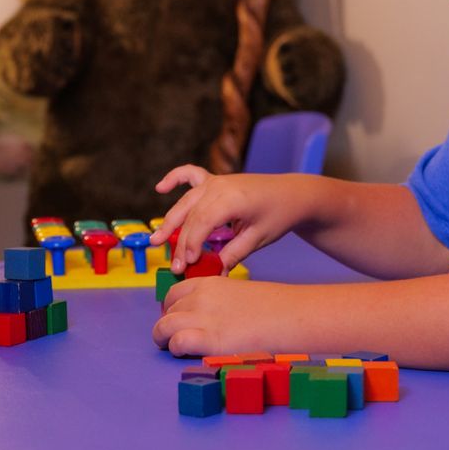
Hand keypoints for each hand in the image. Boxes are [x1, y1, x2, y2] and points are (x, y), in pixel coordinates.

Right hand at [149, 165, 311, 273]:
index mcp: (232, 199)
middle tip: (174, 266)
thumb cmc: (278, 215)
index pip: (202, 223)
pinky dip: (175, 178)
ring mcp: (216, 181)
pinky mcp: (215, 180)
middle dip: (180, 242)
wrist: (292, 194)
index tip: (187, 265)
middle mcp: (220, 186)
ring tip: (156, 240)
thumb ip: (233, 255)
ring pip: (186, 202)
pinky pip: (190, 175)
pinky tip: (160, 188)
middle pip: (191, 216)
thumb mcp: (257, 239)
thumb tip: (214, 274)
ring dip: (171, 220)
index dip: (191, 244)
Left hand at [152, 276, 314, 357]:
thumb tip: (207, 318)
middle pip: (168, 311)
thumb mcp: (238, 294)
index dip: (172, 310)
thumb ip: (217, 302)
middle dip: (168, 325)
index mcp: (208, 283)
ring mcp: (202, 316)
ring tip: (173, 348)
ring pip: (164, 326)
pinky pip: (176, 342)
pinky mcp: (209, 338)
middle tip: (174, 338)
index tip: (176, 321)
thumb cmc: (272, 308)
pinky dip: (176, 348)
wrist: (290, 315)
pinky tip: (186, 352)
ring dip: (164, 338)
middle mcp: (200, 296)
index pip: (174, 294)